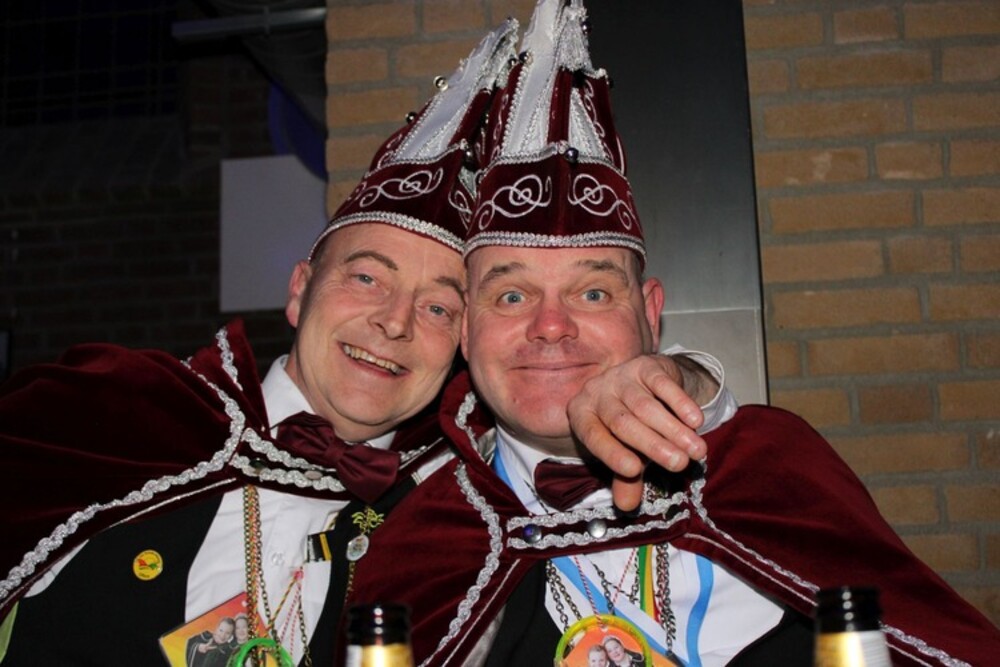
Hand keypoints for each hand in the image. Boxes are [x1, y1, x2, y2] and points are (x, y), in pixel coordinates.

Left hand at [568, 354, 715, 511]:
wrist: (642, 383)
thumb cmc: (628, 426)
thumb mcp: (625, 451)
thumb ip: (625, 478)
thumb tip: (626, 507)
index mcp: (581, 416)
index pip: (594, 438)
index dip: (612, 454)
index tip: (634, 471)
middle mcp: (596, 393)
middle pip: (623, 423)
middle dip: (653, 445)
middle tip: (679, 464)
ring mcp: (620, 376)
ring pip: (646, 406)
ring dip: (673, 429)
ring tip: (696, 450)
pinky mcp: (644, 365)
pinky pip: (662, 385)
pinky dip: (680, 403)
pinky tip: (696, 421)